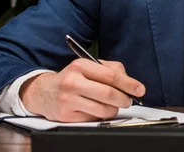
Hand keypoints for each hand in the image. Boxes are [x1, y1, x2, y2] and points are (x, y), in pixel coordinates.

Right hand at [20, 59, 145, 121]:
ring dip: (114, 109)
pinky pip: (94, 118)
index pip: (111, 76)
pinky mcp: (66, 116)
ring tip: (111, 104)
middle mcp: (72, 82)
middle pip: (108, 94)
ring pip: (103, 110)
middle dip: (124, 99)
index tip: (140, 90)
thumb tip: (131, 83)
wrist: (43, 92)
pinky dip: (100, 115)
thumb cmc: (72, 78)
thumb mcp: (89, 66)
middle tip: (129, 100)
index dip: (129, 84)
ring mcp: (68, 100)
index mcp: (80, 66)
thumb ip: (111, 70)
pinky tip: (95, 108)